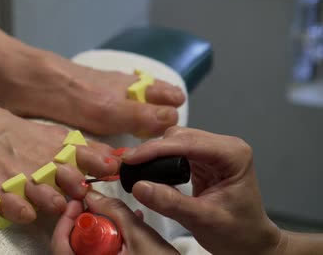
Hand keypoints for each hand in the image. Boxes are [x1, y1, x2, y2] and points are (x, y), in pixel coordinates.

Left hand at [51, 191, 177, 253]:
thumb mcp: (139, 235)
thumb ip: (115, 211)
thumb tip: (92, 195)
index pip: (59, 246)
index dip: (66, 220)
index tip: (78, 201)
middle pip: (73, 246)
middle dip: (87, 223)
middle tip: (100, 207)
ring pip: (89, 250)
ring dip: (102, 231)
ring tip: (121, 216)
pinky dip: (111, 242)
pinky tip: (130, 227)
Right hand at [122, 127, 282, 254]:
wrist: (249, 242)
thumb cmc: (238, 232)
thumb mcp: (202, 220)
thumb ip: (171, 203)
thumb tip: (140, 186)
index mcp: (233, 155)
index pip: (188, 143)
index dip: (156, 149)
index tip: (131, 158)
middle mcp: (225, 146)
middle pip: (179, 136)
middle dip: (152, 149)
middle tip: (128, 165)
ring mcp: (213, 150)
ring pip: (175, 140)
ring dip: (154, 152)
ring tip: (135, 167)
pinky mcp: (203, 158)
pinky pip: (175, 150)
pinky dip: (159, 158)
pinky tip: (148, 168)